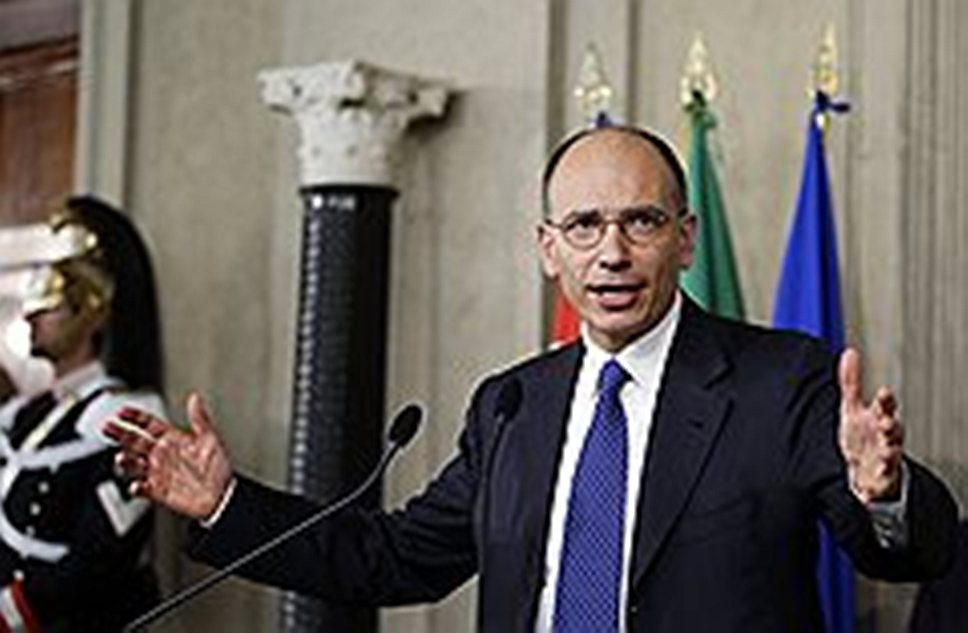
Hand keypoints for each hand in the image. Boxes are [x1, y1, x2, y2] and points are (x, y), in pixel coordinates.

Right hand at [104, 392, 233, 519]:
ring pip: (134, 464)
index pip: (148, 424)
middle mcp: (162, 454)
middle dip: (120, 434)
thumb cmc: (218, 467)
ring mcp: (159, 472)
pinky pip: (142, 488)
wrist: (223, 495)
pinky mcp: (159, 491)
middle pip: (135, 441)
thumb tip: (195, 398)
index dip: (135, 417)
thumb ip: (199, 419)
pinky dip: (137, 487)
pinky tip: (137, 484)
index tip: (122, 412)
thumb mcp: (210, 439)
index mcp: (172, 439)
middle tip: (108, 427)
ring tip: (121, 457)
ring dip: (126, 460)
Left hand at [838, 347, 904, 503]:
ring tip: (887, 450)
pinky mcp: (881, 475)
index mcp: (879, 417)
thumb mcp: (852, 407)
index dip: (885, 400)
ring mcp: (885, 456)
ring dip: (890, 451)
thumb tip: (849, 352)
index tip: (883, 392)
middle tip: (887, 422)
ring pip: (892, 453)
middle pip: (893, 429)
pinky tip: (875, 478)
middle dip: (892, 425)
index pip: (885, 406)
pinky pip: (883, 477)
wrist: (864, 467)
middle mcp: (886, 436)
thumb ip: (851, 382)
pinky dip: (880, 478)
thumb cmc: (861, 433)